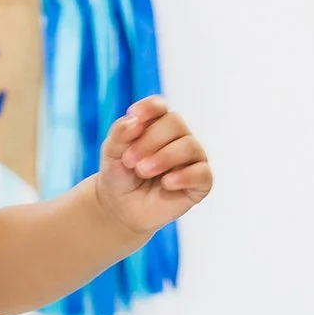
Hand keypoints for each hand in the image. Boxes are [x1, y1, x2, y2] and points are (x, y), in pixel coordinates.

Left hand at [95, 96, 212, 233]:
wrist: (121, 207)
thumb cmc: (120, 174)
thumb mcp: (111, 152)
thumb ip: (120, 133)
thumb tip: (135, 121)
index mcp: (157, 124)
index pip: (159, 107)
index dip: (149, 108)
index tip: (133, 116)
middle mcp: (179, 136)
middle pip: (175, 123)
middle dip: (150, 140)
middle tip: (129, 160)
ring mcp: (192, 158)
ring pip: (189, 146)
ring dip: (164, 158)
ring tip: (142, 171)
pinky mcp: (200, 182)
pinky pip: (201, 173)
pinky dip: (184, 176)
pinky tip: (166, 183)